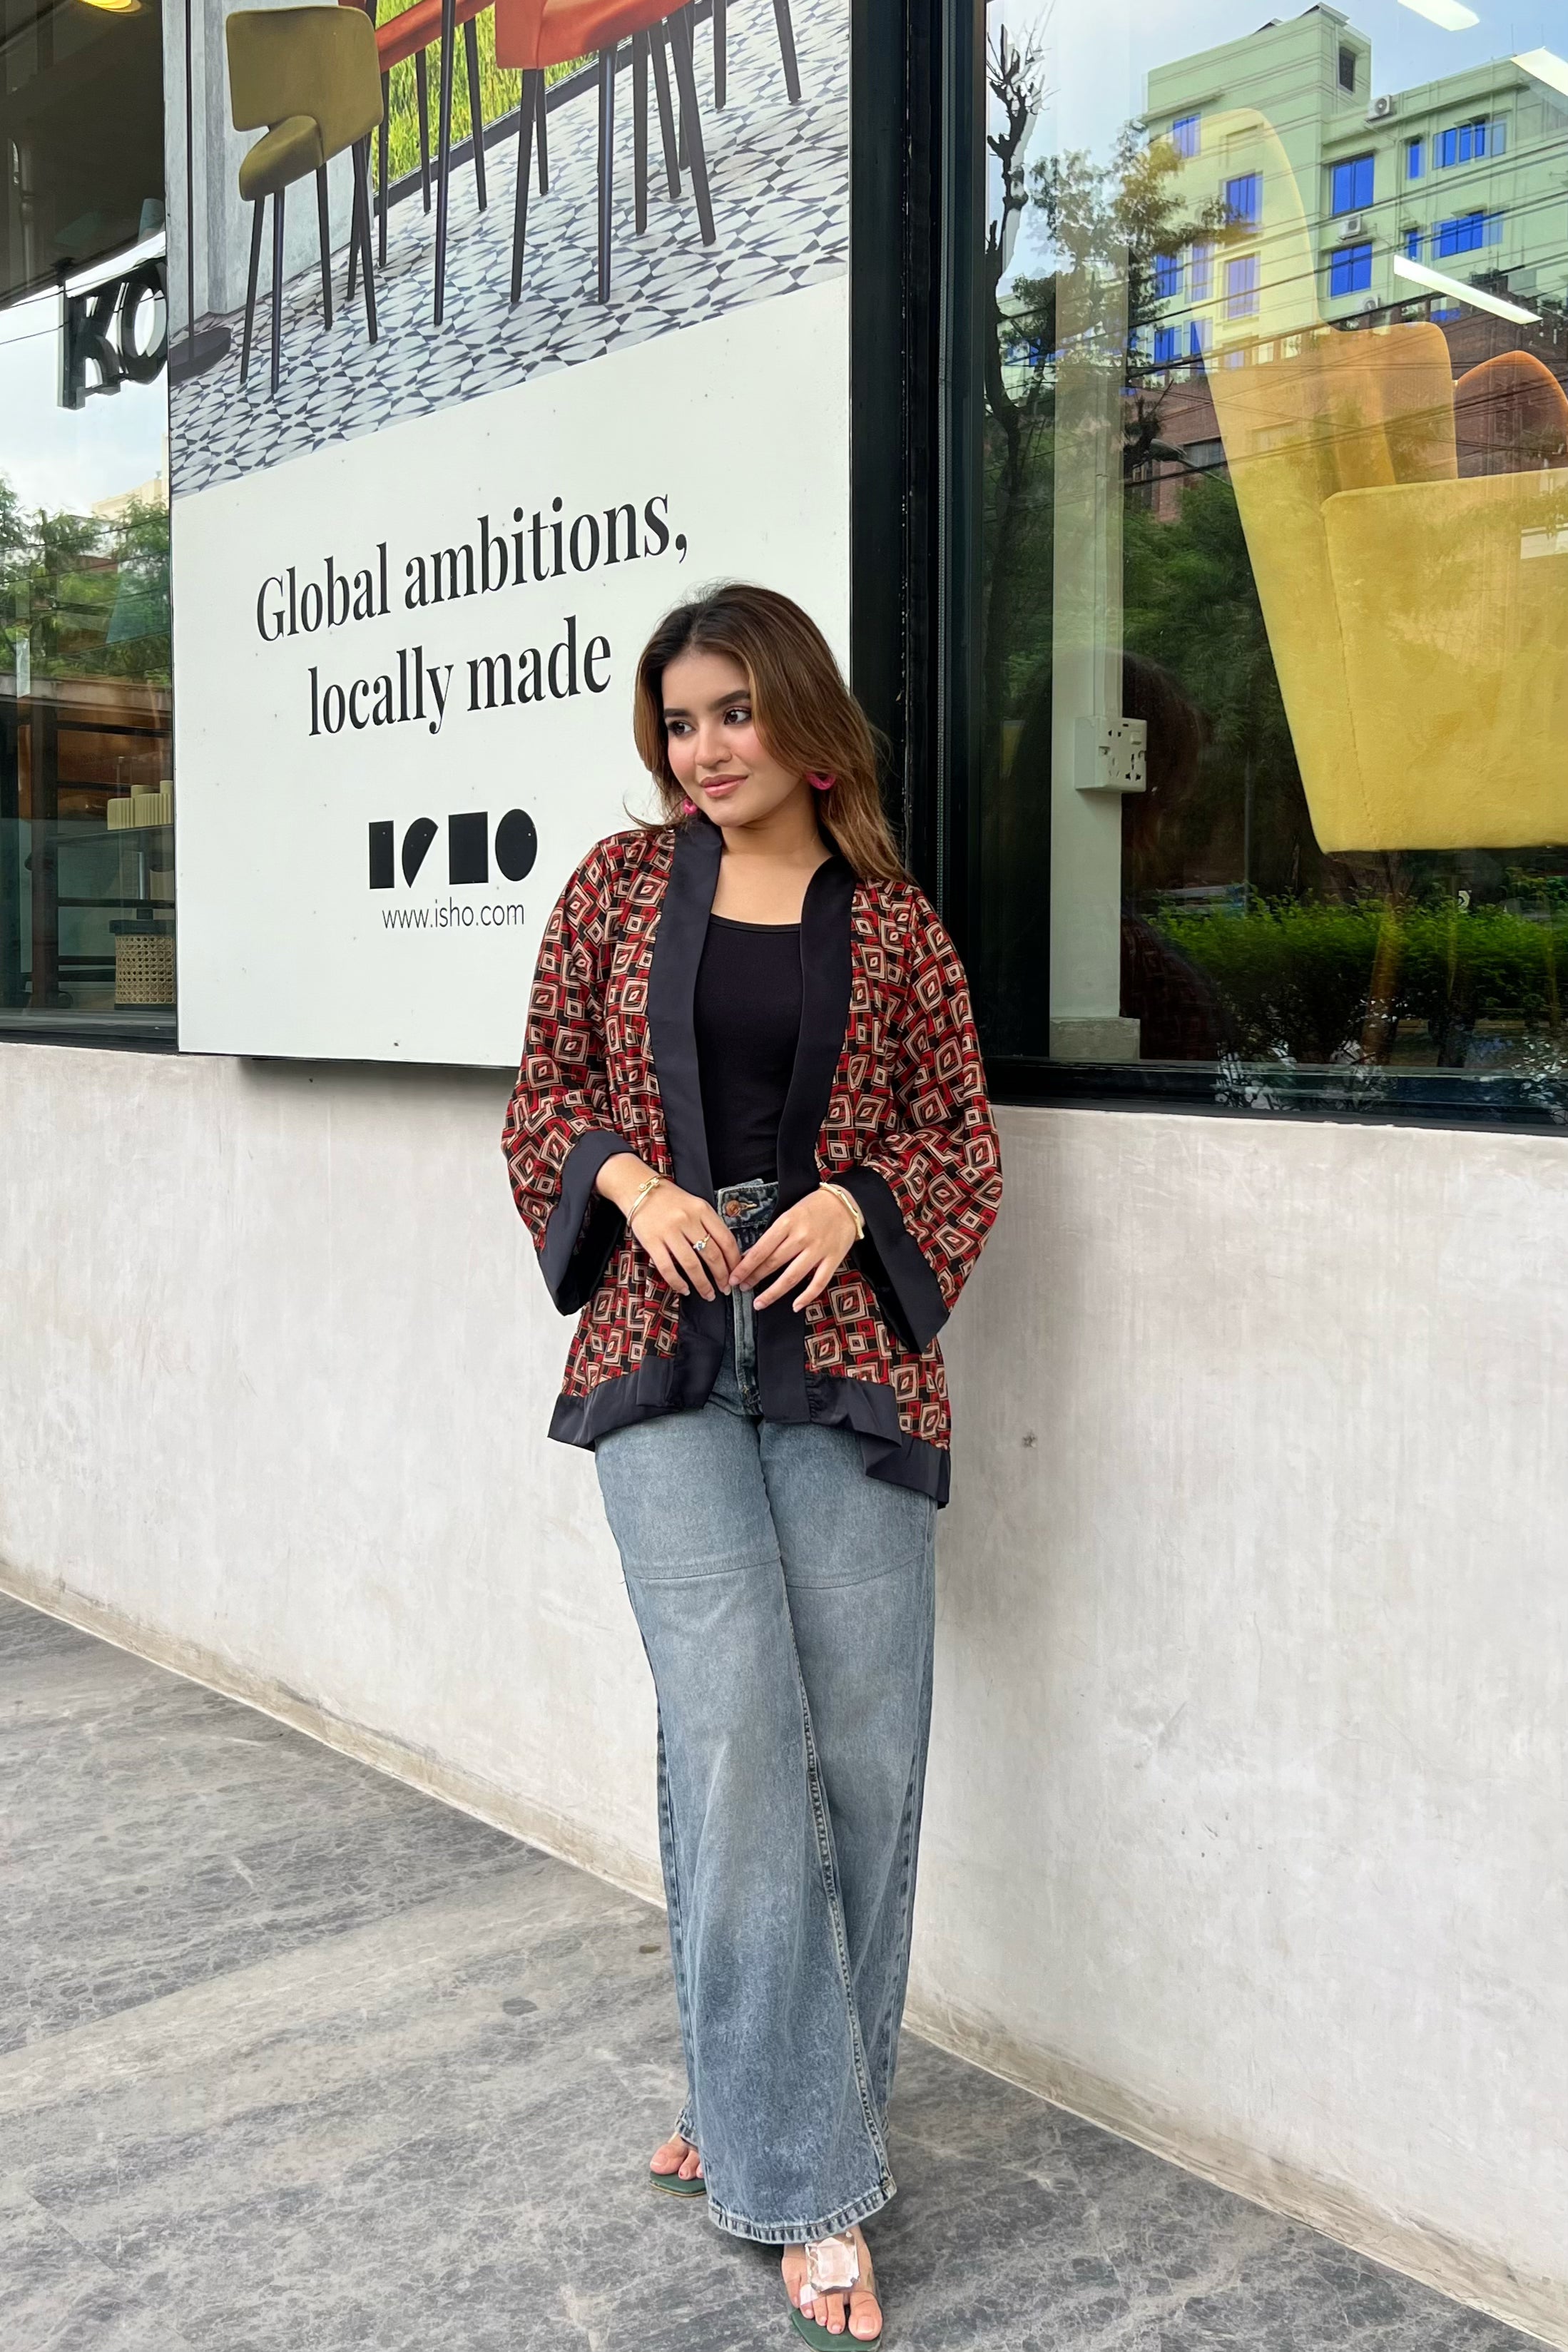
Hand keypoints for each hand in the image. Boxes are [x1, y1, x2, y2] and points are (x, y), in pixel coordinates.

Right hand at [594, 1155, 738, 1300]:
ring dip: (702, 1284)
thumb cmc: (669, 1199)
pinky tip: (684, 1289)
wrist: (638, 1189)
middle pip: (712, 1254)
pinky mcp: (652, 1241)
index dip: (734, 1261)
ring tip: (708, 1293)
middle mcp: (687, 1220)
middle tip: (725, 1288)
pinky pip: (668, 1268)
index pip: (726, 1239)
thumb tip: (725, 1253)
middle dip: (722, 1276)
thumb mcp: (695, 1204)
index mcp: (702, 1210)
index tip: (736, 1273)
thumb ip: (709, 1224)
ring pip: (692, 1264)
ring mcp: (669, 1231)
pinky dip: (678, 1282)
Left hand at [731, 1187, 858, 1312]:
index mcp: (787, 1222)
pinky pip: (819, 1282)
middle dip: (754, 1278)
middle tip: (742, 1289)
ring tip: (760, 1302)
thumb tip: (753, 1255)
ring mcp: (818, 1250)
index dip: (745, 1266)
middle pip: (773, 1263)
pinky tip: (795, 1305)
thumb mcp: (789, 1213)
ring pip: (792, 1276)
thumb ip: (775, 1234)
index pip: (761, 1249)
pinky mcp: (833, 1259)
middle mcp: (801, 1237)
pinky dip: (806, 1297)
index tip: (734, 1277)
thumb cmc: (814, 1207)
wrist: (845, 1203)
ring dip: (773, 1292)